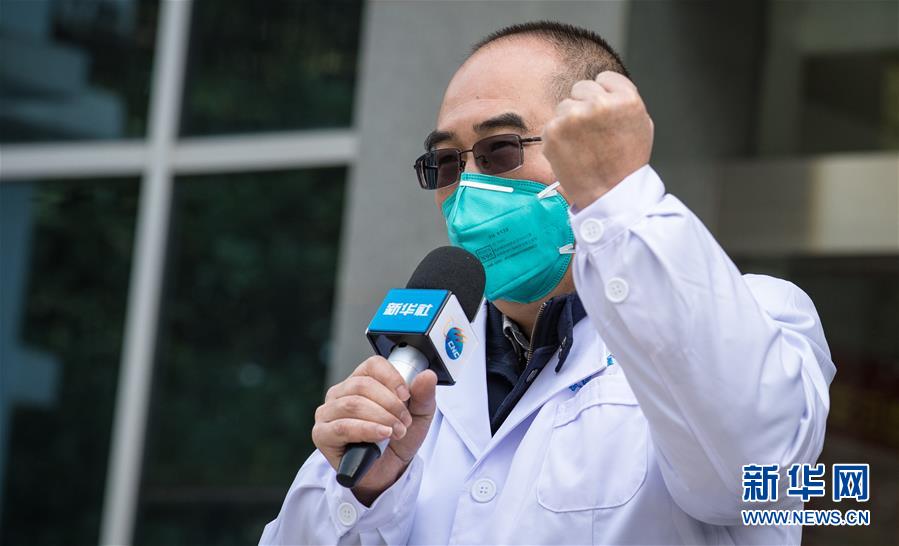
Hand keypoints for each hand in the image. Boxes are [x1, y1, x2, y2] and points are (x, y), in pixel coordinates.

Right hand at [311, 356, 437, 504]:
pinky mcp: (322, 434)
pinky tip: (382, 435)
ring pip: (353, 404)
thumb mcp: (419, 415)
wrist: (389, 470)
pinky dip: (367, 430)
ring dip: (381, 418)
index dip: (392, 378)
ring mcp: (327, 413)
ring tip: (397, 432)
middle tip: (405, 422)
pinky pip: (342, 427)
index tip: (406, 396)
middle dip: (390, 404)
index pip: (373, 365)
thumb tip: (427, 375)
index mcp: (360, 380)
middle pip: (363, 385)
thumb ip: (423, 395)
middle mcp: (340, 393)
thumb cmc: (398, 438)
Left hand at [542, 71, 653, 208]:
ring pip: (565, 105)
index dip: (604, 95)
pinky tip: (572, 151)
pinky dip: (558, 136)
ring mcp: (573, 117)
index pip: (603, 78)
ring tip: (584, 144)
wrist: (610, 193)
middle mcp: (598, 103)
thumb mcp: (642, 123)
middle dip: (585, 104)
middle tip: (593, 131)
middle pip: (581, 87)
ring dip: (570, 120)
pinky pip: (552, 124)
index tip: (604, 113)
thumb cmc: (627, 162)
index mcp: (625, 98)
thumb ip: (624, 99)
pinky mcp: (553, 132)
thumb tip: (605, 85)